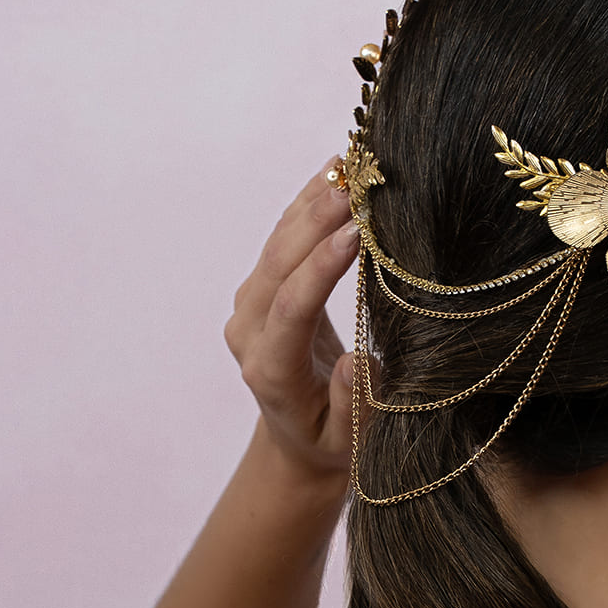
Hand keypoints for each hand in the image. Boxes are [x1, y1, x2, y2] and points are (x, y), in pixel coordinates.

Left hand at [224, 160, 362, 485]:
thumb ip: (354, 408)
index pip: (290, 307)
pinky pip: (282, 238)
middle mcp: (248, 331)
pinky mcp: (261, 289)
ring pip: (277, 243)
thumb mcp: (349, 444)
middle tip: (357, 183)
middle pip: (277, 264)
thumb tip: (358, 364)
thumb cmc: (332, 445)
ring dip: (313, 201)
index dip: (320, 268)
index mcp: (269, 369)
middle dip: (316, 219)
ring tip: (350, 162)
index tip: (356, 233)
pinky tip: (333, 170)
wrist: (298, 443)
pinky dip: (308, 202)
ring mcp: (249, 306)